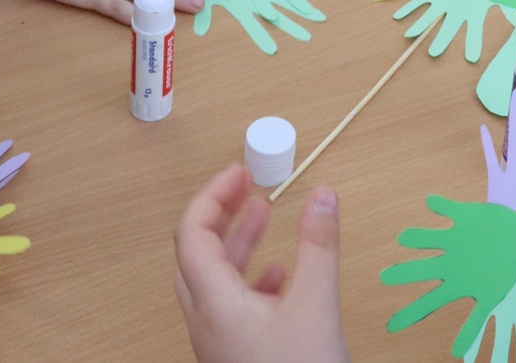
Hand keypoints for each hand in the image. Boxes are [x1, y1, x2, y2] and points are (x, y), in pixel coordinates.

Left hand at [174, 165, 350, 362]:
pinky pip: (227, 303)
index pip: (193, 233)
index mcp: (214, 302)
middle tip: (244, 184)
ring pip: (212, 277)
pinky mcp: (232, 352)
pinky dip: (247, 276)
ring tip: (263, 213)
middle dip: (220, 212)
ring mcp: (216, 339)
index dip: (214, 195)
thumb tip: (322, 194)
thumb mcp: (317, 305)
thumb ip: (319, 247)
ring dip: (235, 241)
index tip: (240, 172)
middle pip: (195, 252)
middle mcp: (205, 320)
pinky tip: (277, 273)